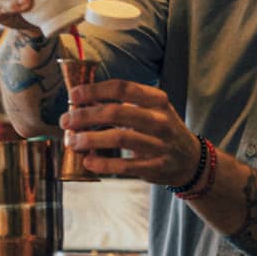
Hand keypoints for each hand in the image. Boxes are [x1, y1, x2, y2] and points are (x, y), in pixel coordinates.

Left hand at [62, 79, 201, 187]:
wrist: (190, 160)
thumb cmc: (161, 130)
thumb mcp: (151, 110)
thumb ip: (121, 104)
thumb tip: (83, 100)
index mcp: (157, 100)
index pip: (122, 88)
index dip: (95, 90)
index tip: (74, 96)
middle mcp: (160, 120)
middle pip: (116, 112)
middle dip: (85, 116)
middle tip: (66, 120)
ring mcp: (160, 144)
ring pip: (119, 138)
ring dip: (90, 139)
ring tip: (72, 141)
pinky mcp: (156, 167)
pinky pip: (125, 166)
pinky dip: (104, 164)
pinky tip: (88, 161)